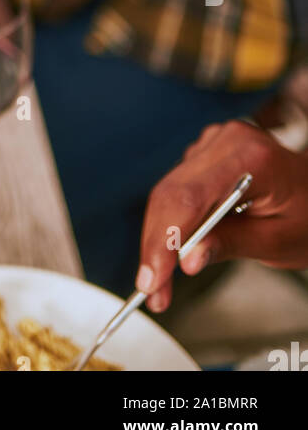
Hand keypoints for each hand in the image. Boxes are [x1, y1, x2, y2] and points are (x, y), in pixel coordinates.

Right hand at [136, 120, 307, 311]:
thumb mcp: (278, 240)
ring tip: (162, 278)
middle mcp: (227, 141)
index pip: (189, 197)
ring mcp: (213, 143)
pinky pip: (175, 188)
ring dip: (159, 237)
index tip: (152, 279)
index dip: (162, 239)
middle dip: (155, 246)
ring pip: (167, 192)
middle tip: (152, 288)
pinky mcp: (204, 152)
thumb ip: (231, 244)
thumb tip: (188, 259)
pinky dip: (170, 222)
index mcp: (250, 157)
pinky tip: (174, 248)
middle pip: (171, 193)